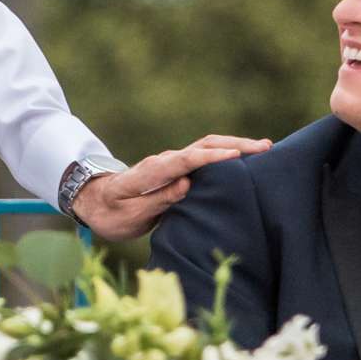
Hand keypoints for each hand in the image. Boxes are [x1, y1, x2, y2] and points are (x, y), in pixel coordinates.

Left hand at [71, 135, 271, 241]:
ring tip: (264, 149)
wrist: (94, 202)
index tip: (238, 156)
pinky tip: (244, 158)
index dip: (212, 157)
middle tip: (266, 147)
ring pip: (206, 147)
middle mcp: (164, 161)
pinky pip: (204, 156)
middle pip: (203, 146)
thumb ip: (157, 200)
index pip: (186, 160)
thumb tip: (186, 184)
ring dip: (234, 145)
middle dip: (235, 145)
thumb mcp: (129, 214)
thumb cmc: (111, 213)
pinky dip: (225, 153)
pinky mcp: (176, 168)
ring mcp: (171, 162)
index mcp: (153, 171)